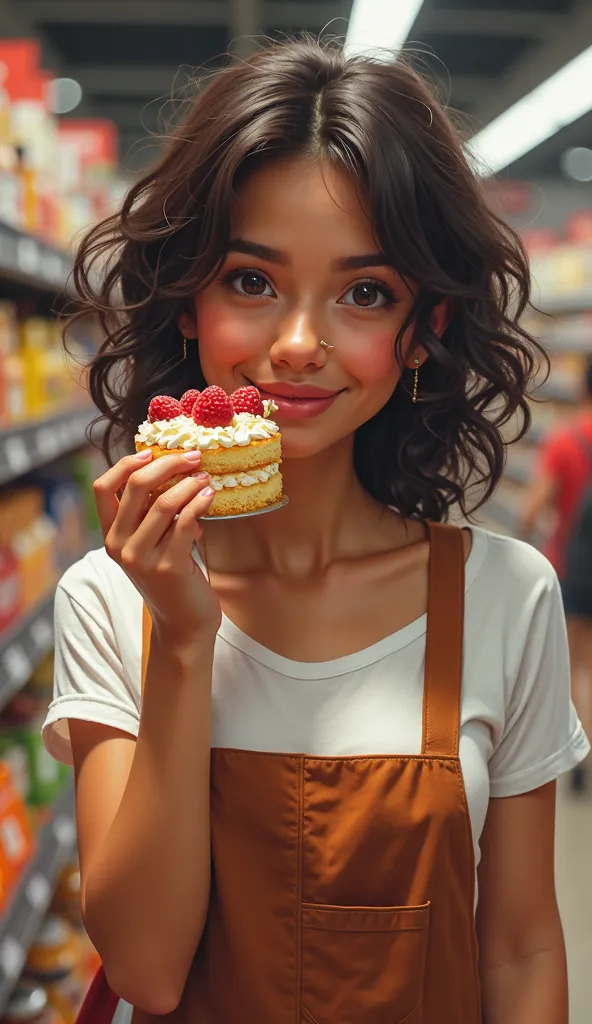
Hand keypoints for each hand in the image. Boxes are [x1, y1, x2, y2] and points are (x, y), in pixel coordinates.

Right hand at [94, 449, 220, 644]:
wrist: (184, 622)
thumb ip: (151, 513)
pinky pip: (185, 522)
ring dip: (190, 484)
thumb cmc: (171, 575)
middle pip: (135, 487)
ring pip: (164, 502)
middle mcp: (119, 545)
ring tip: (206, 478)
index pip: (103, 488)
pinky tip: (210, 497)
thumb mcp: (151, 542)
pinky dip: (199, 503)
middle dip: (167, 464)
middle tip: (193, 456)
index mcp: (110, 535)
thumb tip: (171, 467)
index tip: (151, 452)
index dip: (125, 463)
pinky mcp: (169, 567)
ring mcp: (142, 558)